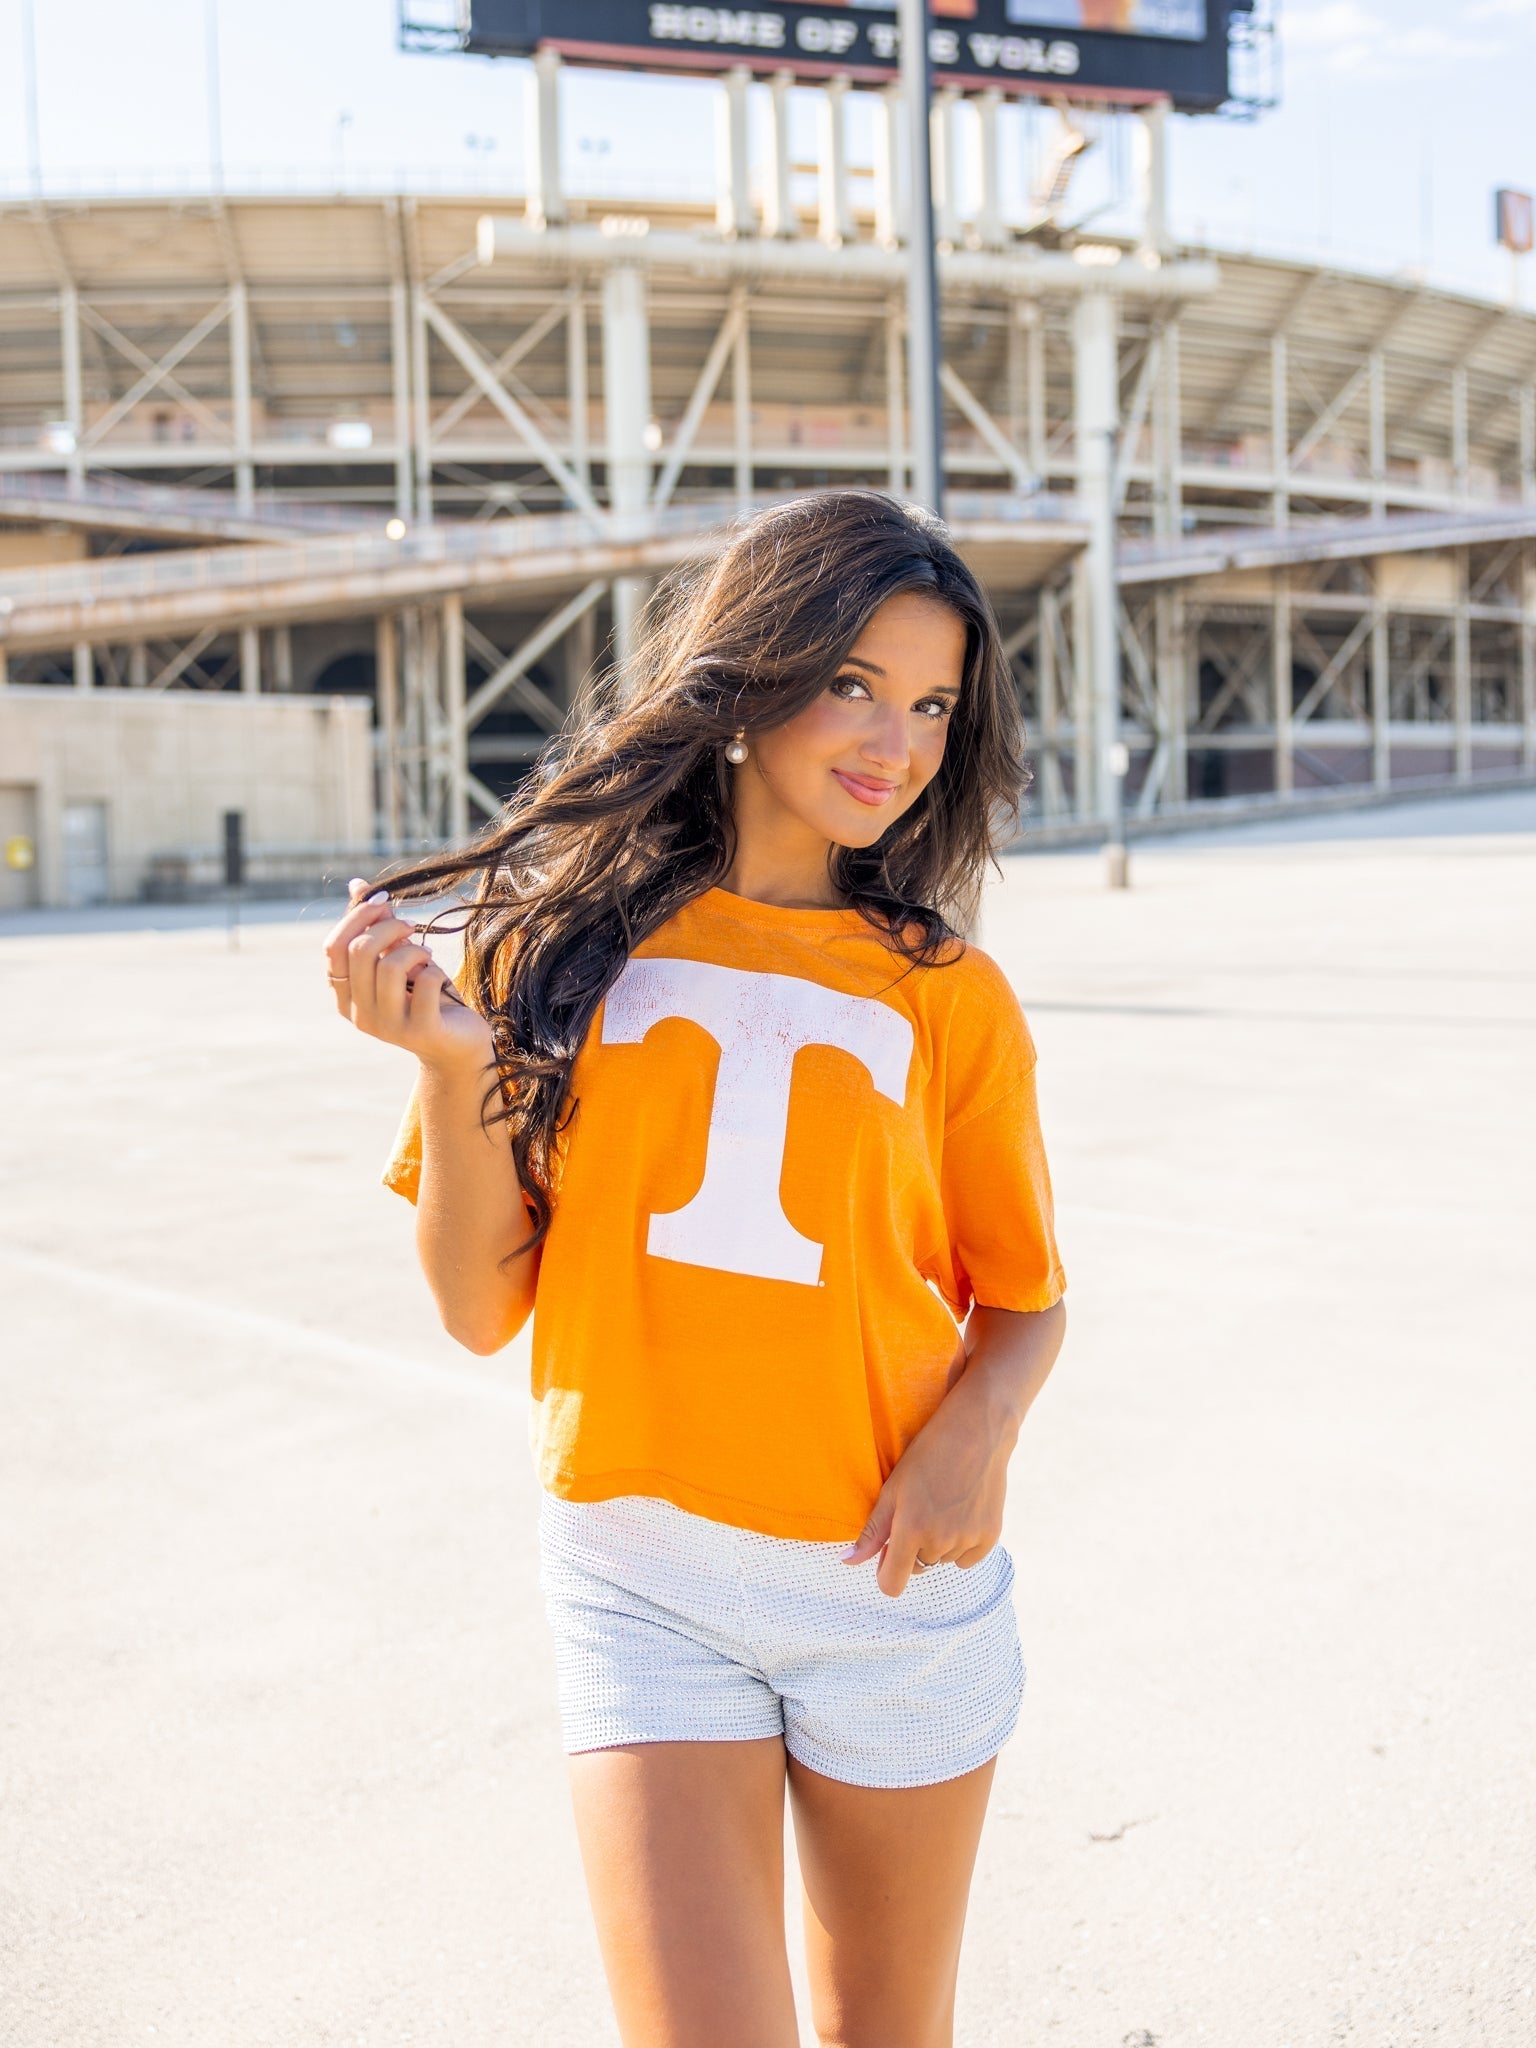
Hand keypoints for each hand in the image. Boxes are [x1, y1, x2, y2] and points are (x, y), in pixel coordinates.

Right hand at [323, 878, 493, 1074]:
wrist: (458, 1046)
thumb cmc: (426, 998)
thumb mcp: (399, 961)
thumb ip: (376, 928)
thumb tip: (357, 885)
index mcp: (345, 997)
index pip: (334, 948)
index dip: (357, 917)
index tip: (384, 902)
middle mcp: (360, 1015)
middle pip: (360, 952)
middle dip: (390, 927)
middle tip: (411, 927)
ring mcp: (388, 1026)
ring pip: (390, 966)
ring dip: (414, 949)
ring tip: (426, 954)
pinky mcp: (420, 1030)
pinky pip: (426, 982)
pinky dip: (434, 970)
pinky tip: (437, 978)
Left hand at [841, 1367, 1011, 1598]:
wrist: (976, 1431)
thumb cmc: (927, 1454)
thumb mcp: (892, 1489)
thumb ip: (872, 1531)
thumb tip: (847, 1562)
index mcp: (910, 1530)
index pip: (892, 1584)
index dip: (886, 1573)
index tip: (889, 1554)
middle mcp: (940, 1542)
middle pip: (918, 1567)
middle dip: (914, 1547)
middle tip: (920, 1509)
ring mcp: (967, 1540)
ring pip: (943, 1560)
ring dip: (939, 1543)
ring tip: (943, 1503)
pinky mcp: (990, 1536)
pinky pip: (967, 1558)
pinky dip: (963, 1543)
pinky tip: (961, 1511)